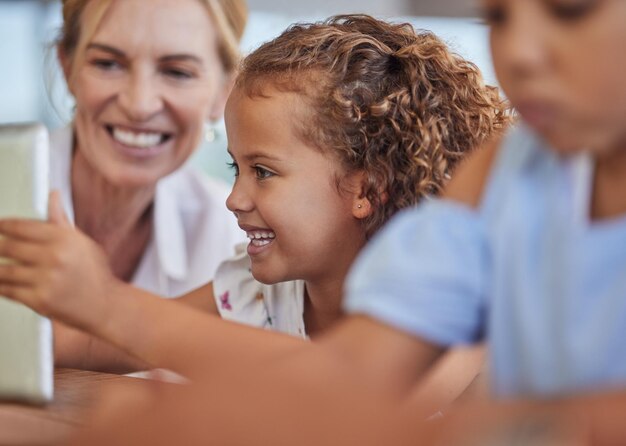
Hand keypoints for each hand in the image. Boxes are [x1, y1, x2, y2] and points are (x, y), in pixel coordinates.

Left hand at [0, 191, 116, 331]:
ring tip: (1, 265)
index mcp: (64, 238)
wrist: (105, 305)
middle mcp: (54, 257)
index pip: (21, 226)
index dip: (2, 225)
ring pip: (3, 270)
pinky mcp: (39, 300)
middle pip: (7, 246)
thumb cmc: (95, 274)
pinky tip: (3, 282)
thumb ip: (61, 220)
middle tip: (0, 246)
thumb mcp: (82, 242)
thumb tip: (53, 195)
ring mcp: (46, 279)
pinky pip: (7, 290)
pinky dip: (0, 286)